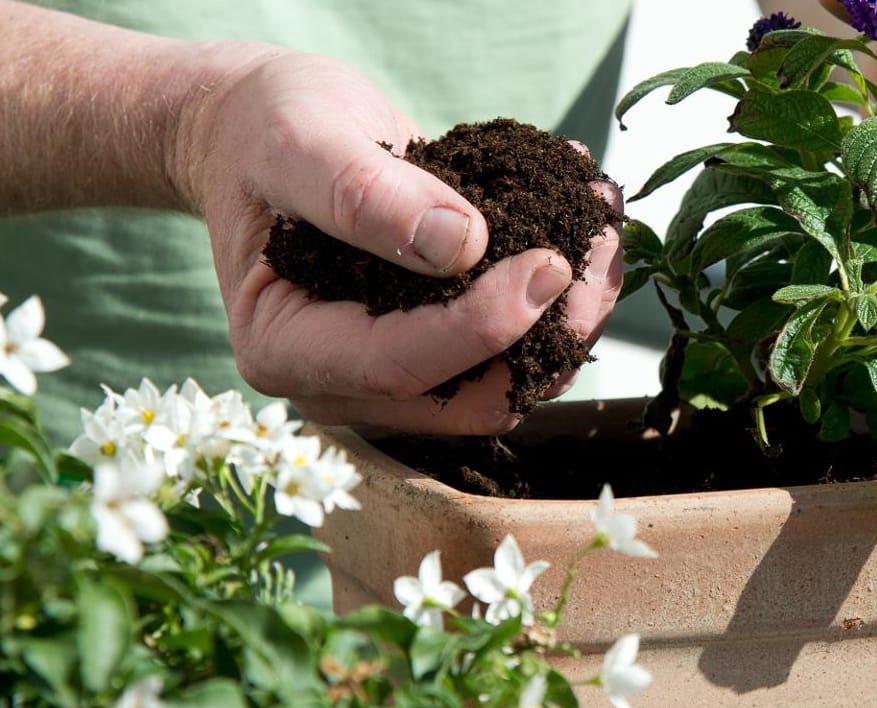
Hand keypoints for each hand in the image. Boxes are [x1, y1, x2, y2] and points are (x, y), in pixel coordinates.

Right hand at [175, 48, 622, 433]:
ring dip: (570, 321)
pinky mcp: (443, 355)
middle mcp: (345, 385)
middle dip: (548, 334)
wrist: (268, 134)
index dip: (481, 326)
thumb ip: (362, 193)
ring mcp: (398, 378)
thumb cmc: (266, 132)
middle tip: (599, 248)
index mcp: (286, 350)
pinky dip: (561, 303)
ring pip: (512, 385)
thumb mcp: (297, 139)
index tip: (546, 264)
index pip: (399, 366)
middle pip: (472, 397)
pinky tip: (584, 233)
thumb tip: (460, 245)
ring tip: (602, 234)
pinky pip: (518, 354)